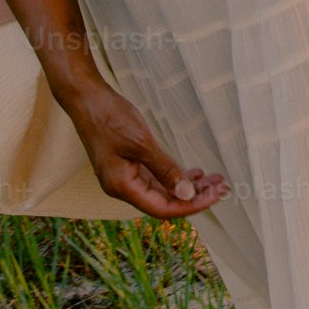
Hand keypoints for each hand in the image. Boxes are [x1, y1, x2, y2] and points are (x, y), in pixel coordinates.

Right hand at [65, 86, 230, 219]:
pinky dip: (175, 176)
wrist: (86, 99)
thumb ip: (165, 169)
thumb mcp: (141, 143)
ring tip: (213, 178)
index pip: (162, 208)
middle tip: (221, 186)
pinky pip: (155, 178)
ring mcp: (124, 176)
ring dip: (187, 186)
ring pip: (162, 190)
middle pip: (164, 202)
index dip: (190, 206)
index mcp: (122, 187)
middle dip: (194, 196)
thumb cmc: (109, 118)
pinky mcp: (127, 164)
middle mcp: (122, 187)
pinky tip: (193, 172)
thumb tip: (187, 194)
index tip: (215, 196)